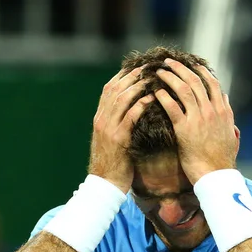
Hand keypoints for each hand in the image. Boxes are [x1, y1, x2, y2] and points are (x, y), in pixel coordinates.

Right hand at [89, 67, 153, 193]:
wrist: (105, 185)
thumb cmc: (113, 164)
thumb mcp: (112, 140)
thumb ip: (117, 124)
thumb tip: (129, 112)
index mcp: (99, 118)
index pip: (109, 89)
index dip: (123, 76)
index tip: (137, 67)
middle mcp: (101, 120)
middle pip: (115, 89)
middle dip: (132, 75)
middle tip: (148, 66)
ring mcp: (108, 129)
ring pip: (121, 99)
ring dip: (137, 86)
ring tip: (152, 77)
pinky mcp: (118, 139)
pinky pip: (130, 117)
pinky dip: (140, 105)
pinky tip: (152, 99)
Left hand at [155, 59, 238, 184]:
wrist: (216, 176)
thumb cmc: (221, 160)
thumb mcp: (231, 134)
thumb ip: (228, 115)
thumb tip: (225, 98)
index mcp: (223, 112)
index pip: (212, 84)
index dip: (201, 71)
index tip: (191, 64)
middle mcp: (212, 112)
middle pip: (196, 81)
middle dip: (182, 69)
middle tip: (170, 62)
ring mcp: (199, 119)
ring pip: (185, 89)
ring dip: (171, 77)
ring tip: (160, 71)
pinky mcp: (185, 129)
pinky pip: (172, 107)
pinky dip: (164, 96)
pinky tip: (156, 91)